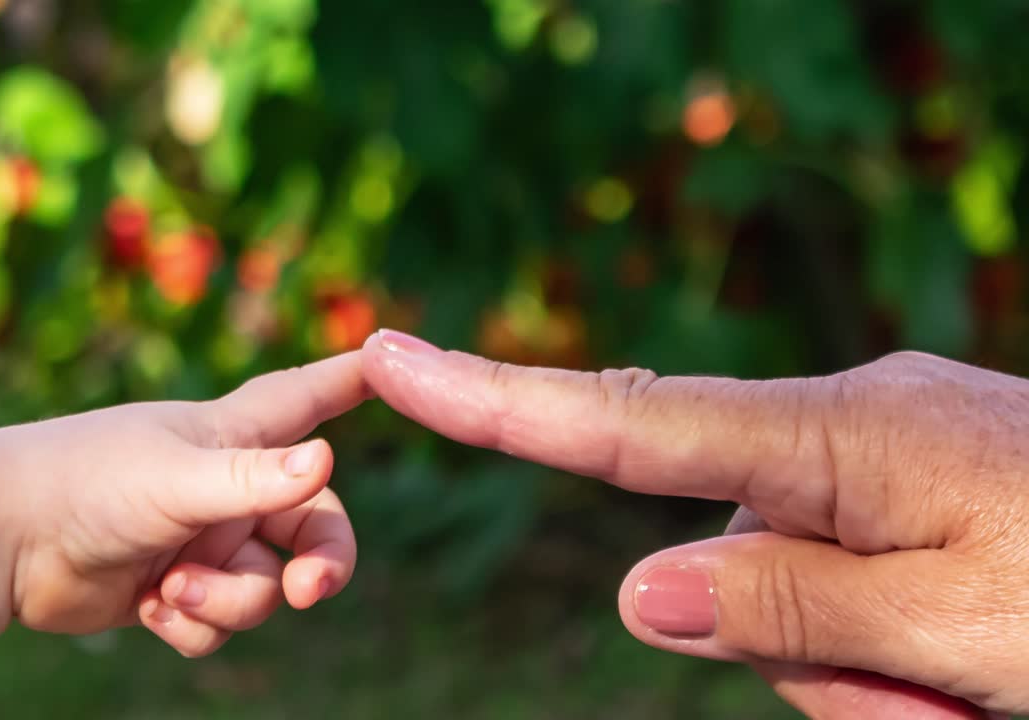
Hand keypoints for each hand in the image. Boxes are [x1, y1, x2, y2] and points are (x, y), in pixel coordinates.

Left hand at [0, 352, 368, 656]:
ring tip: (171, 589)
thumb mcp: (174, 479)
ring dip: (227, 600)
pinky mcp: (174, 590)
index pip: (311, 397)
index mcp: (235, 438)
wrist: (0, 542)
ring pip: (264, 589)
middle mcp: (230, 488)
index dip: (356, 379)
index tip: (399, 358)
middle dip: (321, 564)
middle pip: (316, 527)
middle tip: (308, 590)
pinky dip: (192, 625)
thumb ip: (250, 479)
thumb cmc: (83, 481)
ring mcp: (204, 542)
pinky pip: (219, 623)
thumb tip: (327, 462)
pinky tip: (150, 608)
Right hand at [362, 330, 1027, 717]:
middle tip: (933, 700)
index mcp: (844, 436)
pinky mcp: (904, 497)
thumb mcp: (961, 632)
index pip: (627, 422)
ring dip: (857, 679)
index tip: (389, 358)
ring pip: (784, 601)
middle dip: (796, 657)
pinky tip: (973, 674)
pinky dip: (888, 663)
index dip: (496, 400)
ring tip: (973, 693)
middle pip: (722, 559)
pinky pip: (840, 594)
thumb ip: (786, 603)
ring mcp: (875, 462)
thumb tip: (632, 583)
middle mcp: (844, 429)